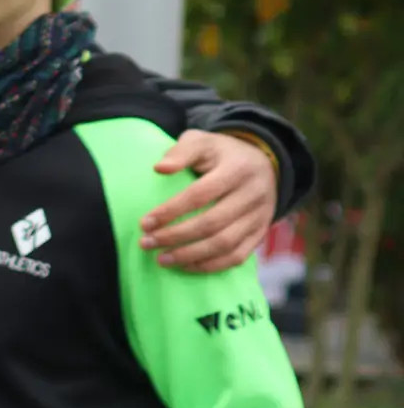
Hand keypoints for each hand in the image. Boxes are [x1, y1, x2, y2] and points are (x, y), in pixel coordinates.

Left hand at [142, 132, 277, 273]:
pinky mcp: (260, 233)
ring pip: (224, 244)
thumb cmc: (222, 154)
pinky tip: (184, 265)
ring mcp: (260, 216)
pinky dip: (209, 265)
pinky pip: (236, 257)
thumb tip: (159, 168)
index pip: (200, 194)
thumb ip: (182, 151)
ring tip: (161, 259)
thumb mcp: (203, 142)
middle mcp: (253, 194)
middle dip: (175, 236)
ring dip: (189, 256)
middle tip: (146, 243)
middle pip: (211, 223)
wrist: (262, 164)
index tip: (144, 223)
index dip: (171, 211)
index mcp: (237, 169)